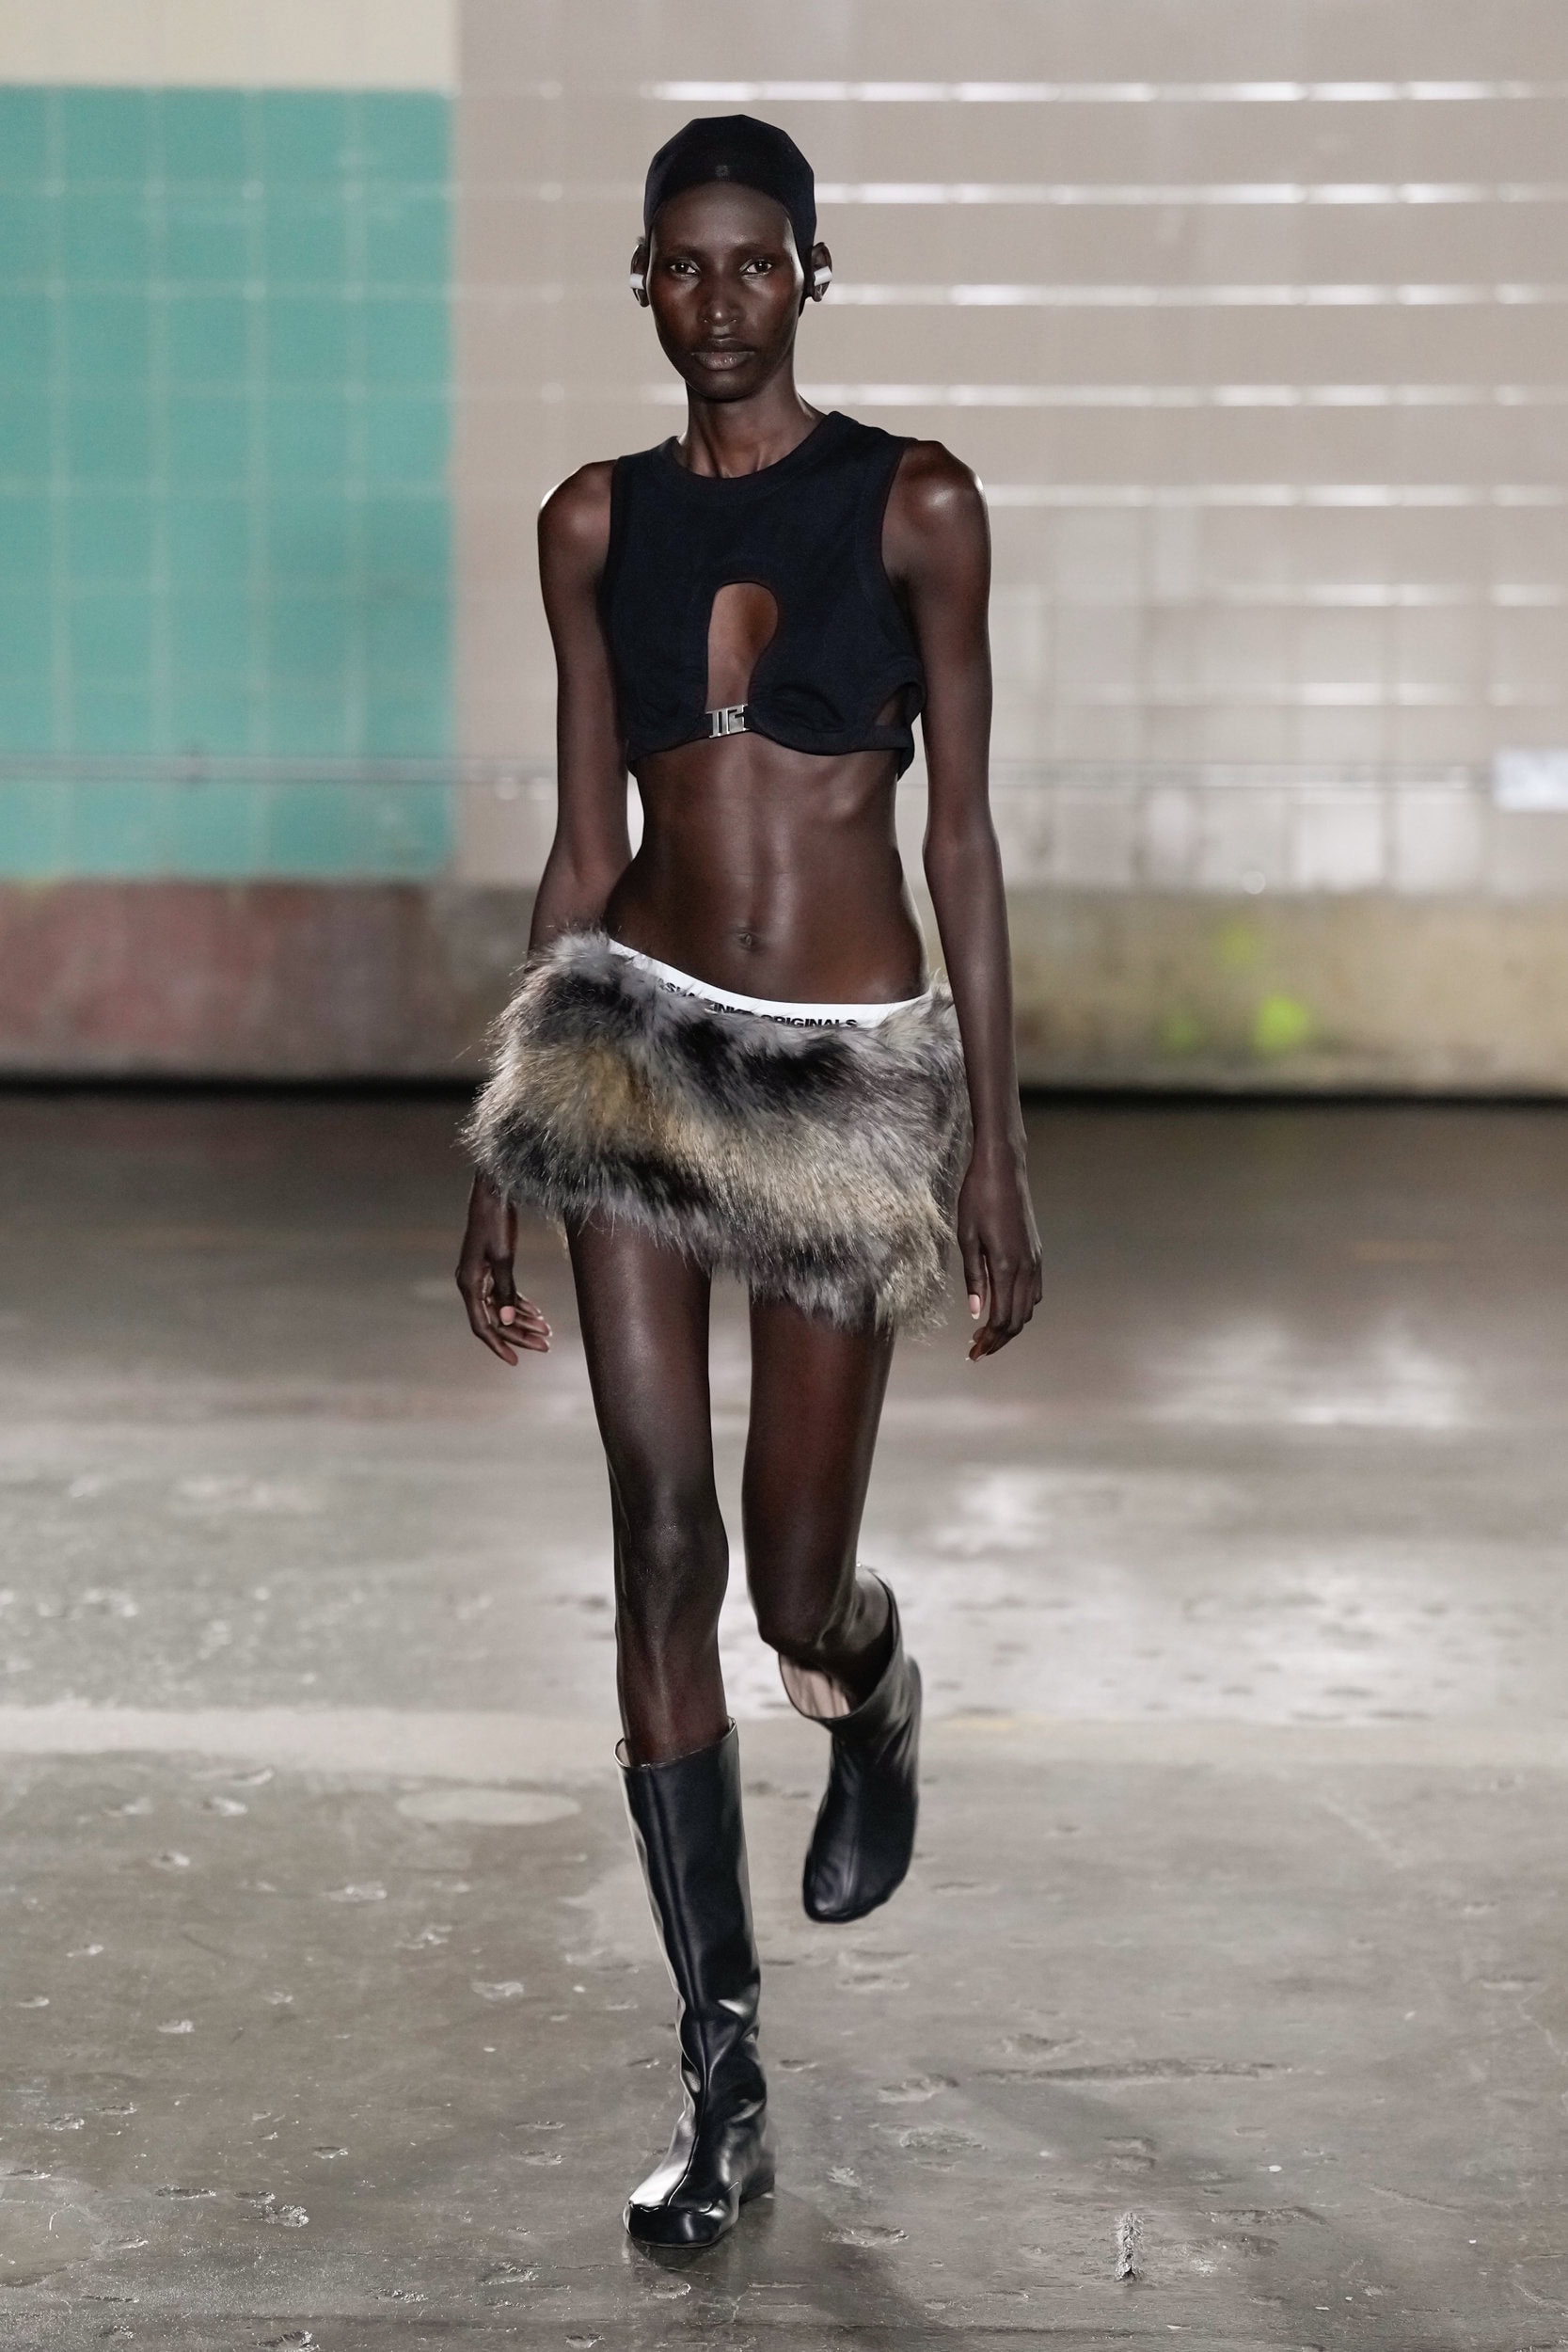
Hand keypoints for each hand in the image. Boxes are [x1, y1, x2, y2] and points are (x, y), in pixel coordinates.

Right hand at [455, 1174, 551, 1364]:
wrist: (494, 1192)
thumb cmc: (497, 1221)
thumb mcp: (503, 1256)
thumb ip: (505, 1290)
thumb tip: (504, 1322)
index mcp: (469, 1283)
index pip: (482, 1325)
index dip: (498, 1345)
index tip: (515, 1361)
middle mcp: (471, 1283)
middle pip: (495, 1320)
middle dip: (520, 1334)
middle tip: (545, 1345)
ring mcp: (481, 1276)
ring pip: (501, 1308)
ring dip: (523, 1320)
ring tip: (547, 1331)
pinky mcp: (491, 1267)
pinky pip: (504, 1294)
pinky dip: (520, 1305)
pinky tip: (538, 1313)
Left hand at [956, 1134, 1041, 1360]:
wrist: (1003, 1170)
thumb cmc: (978, 1198)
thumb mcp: (967, 1238)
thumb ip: (974, 1278)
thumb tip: (976, 1313)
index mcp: (1007, 1266)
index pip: (1001, 1318)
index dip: (988, 1341)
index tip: (972, 1353)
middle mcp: (1026, 1267)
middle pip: (1018, 1320)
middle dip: (998, 1340)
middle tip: (976, 1351)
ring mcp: (1035, 1260)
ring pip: (1029, 1308)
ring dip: (1010, 1325)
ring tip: (987, 1334)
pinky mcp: (1036, 1253)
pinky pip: (1035, 1291)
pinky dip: (1021, 1308)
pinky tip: (1004, 1307)